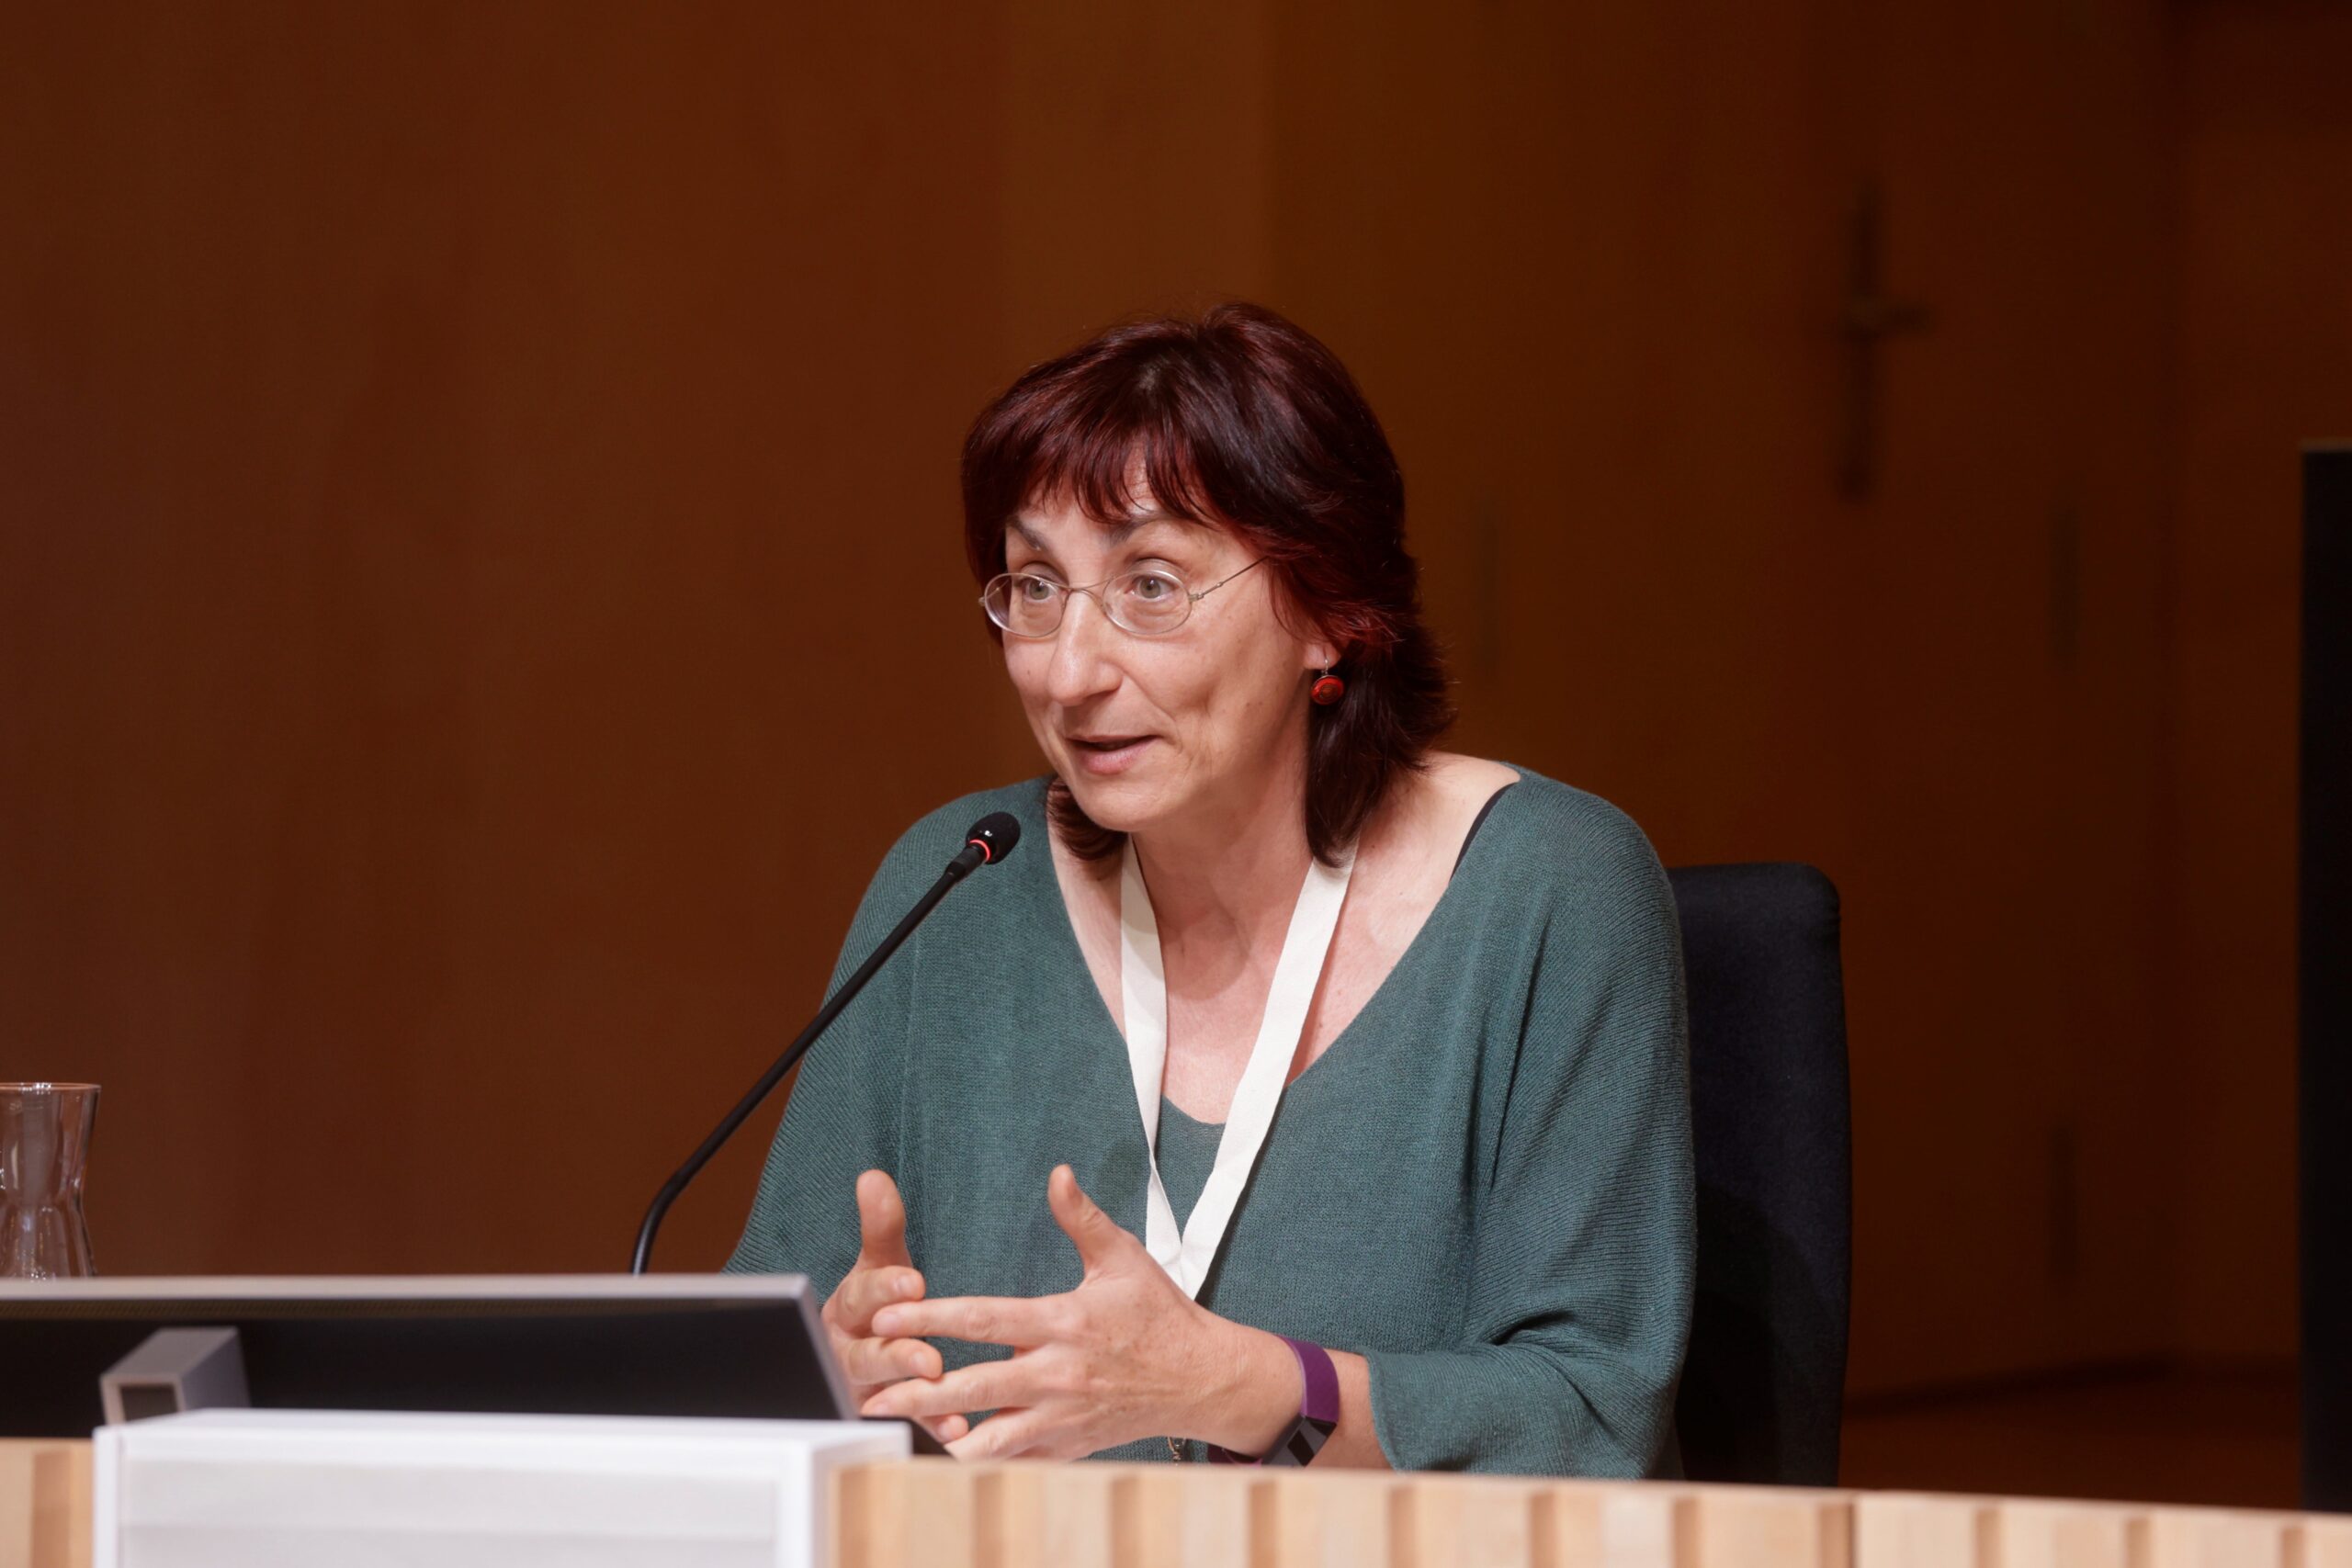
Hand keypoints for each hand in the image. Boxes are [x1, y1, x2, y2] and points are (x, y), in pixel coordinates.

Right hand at [821, 1169, 968, 1444]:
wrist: (872, 1355)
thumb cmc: (882, 1303)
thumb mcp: (883, 1264)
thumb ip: (881, 1226)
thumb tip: (873, 1177)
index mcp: (847, 1309)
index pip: (861, 1297)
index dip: (885, 1289)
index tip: (914, 1282)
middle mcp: (848, 1353)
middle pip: (867, 1355)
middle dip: (897, 1356)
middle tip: (930, 1358)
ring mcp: (864, 1392)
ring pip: (884, 1397)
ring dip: (914, 1399)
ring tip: (946, 1401)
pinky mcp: (885, 1421)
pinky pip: (908, 1428)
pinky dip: (931, 1430)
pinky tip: (958, 1431)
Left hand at [858, 1164, 1296, 1460]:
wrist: (1202, 1380)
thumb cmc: (1161, 1315)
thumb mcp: (1125, 1258)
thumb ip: (1082, 1218)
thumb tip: (1058, 1173)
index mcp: (1064, 1323)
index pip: (986, 1320)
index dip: (932, 1318)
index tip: (887, 1318)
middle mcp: (1058, 1375)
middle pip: (974, 1387)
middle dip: (918, 1392)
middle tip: (870, 1393)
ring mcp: (1062, 1417)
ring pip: (989, 1438)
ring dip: (939, 1437)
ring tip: (893, 1435)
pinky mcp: (1068, 1445)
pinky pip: (1015, 1461)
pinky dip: (978, 1463)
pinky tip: (940, 1460)